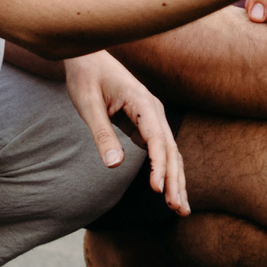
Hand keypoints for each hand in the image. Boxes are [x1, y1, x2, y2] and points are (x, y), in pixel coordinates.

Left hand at [66, 51, 186, 215]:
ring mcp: (153, 117)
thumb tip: (114, 165)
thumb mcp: (87, 105)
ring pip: (170, 152)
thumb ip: (102, 134)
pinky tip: (168, 189)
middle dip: (175, 180)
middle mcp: (154, 110)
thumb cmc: (85, 77)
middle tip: (178, 209)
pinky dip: (167, 170)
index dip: (159, 165)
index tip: (157, 190)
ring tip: (180, 208)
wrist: (87, 57)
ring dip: (176, 179)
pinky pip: (161, 149)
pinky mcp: (147, 123)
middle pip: (170, 149)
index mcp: (142, 102)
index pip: (157, 139)